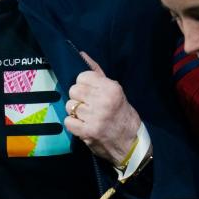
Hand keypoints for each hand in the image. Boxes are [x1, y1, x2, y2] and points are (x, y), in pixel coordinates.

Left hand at [64, 51, 141, 165]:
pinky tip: (83, 125)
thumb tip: (81, 54)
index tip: (91, 93)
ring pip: (69, 105)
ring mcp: (94, 117)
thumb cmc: (122, 114)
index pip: (82, 77)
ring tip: (87, 116)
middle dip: (79, 98)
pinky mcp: (87, 132)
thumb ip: (98, 74)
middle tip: (89, 106)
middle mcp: (103, 101)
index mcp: (111, 88)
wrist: (131, 144)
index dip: (84, 85)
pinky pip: (67, 121)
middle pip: (74, 90)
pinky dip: (73, 124)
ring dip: (76, 112)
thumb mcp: (115, 91)